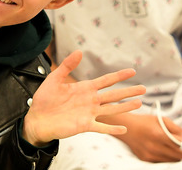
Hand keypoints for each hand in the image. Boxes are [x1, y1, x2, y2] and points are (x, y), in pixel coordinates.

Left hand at [21, 50, 144, 146]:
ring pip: (111, 109)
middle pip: (114, 95)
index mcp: (85, 88)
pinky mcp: (84, 126)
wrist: (37, 119)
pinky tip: (124, 129)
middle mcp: (90, 100)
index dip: (119, 76)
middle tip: (144, 88)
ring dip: (125, 107)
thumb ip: (67, 66)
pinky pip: (101, 127)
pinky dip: (112, 129)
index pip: (106, 80)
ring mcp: (89, 113)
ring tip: (139, 103)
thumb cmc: (45, 99)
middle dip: (128, 91)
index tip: (132, 71)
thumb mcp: (54, 79)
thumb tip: (79, 51)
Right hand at [112, 113, 181, 161]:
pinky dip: (167, 157)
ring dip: (176, 155)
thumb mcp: (161, 120)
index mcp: (158, 135)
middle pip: (178, 156)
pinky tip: (165, 149)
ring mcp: (149, 155)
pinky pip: (162, 162)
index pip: (180, 146)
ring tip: (175, 147)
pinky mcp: (146, 159)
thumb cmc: (145, 121)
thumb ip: (176, 129)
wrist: (126, 127)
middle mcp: (153, 147)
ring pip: (171, 161)